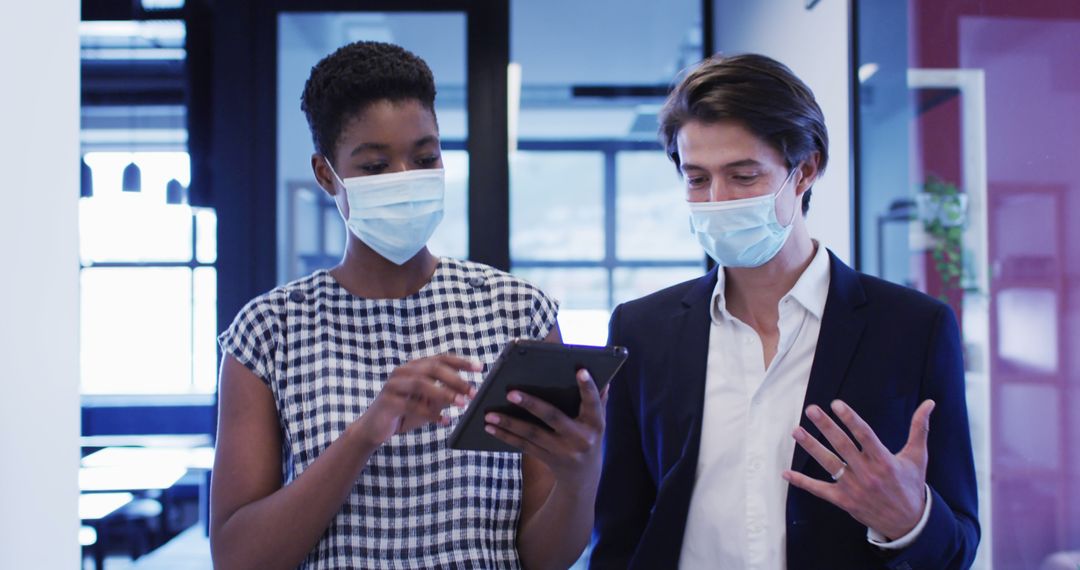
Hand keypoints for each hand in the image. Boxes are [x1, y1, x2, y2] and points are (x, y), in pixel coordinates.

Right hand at [353, 354, 480, 447]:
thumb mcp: (429, 403)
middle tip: (472, 391)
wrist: (374, 428)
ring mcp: (393, 385)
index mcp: (415, 367)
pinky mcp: (387, 401)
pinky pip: (411, 405)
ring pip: (422, 383)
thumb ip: (445, 395)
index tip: (480, 368)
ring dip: (445, 393)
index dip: (461, 362)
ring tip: (462, 404)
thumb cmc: (404, 413)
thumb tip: (469, 393)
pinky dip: (430, 414)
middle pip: (432, 368)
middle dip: (455, 379)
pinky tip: (444, 421)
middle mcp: (403, 371)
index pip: (440, 359)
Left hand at [483, 369, 607, 481]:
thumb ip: (599, 402)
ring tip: (489, 414)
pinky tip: (490, 428)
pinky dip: (506, 437)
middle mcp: (580, 438)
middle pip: (553, 417)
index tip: (580, 370)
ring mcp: (563, 451)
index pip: (593, 403)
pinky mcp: (548, 459)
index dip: (588, 388)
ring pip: (532, 434)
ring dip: (509, 424)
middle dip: (531, 404)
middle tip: (511, 392)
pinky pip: (524, 446)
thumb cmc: (589, 439)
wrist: (583, 479)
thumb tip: (605, 380)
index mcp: (596, 424)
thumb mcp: (598, 423)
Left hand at [783, 399, 934, 539]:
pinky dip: (802, 482)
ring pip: (829, 464)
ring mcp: (854, 488)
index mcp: (885, 461)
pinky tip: (786, 473)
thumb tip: (930, 403)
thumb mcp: (917, 457)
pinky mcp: (844, 501)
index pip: (865, 435)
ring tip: (796, 431)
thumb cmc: (911, 485)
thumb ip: (920, 428)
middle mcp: (868, 473)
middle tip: (811, 410)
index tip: (837, 404)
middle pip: (843, 446)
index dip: (850, 419)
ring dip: (811, 447)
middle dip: (826, 426)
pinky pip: (820, 490)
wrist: (909, 523)